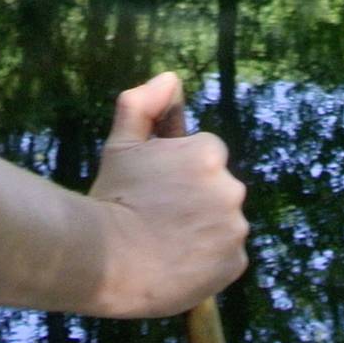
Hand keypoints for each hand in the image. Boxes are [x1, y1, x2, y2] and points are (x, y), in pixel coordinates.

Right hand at [85, 71, 249, 320]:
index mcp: (208, 153)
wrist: (108, 262)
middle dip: (194, 200)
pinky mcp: (235, 262)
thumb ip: (143, 105)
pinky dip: (208, 261)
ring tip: (164, 243)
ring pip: (222, 223)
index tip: (154, 190)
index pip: (204, 156)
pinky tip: (178, 263)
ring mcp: (235, 227)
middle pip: (216, 190)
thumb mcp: (121, 146)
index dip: (177, 173)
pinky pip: (226, 257)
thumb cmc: (112, 199)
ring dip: (203, 230)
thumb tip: (169, 79)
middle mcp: (230, 187)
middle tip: (157, 218)